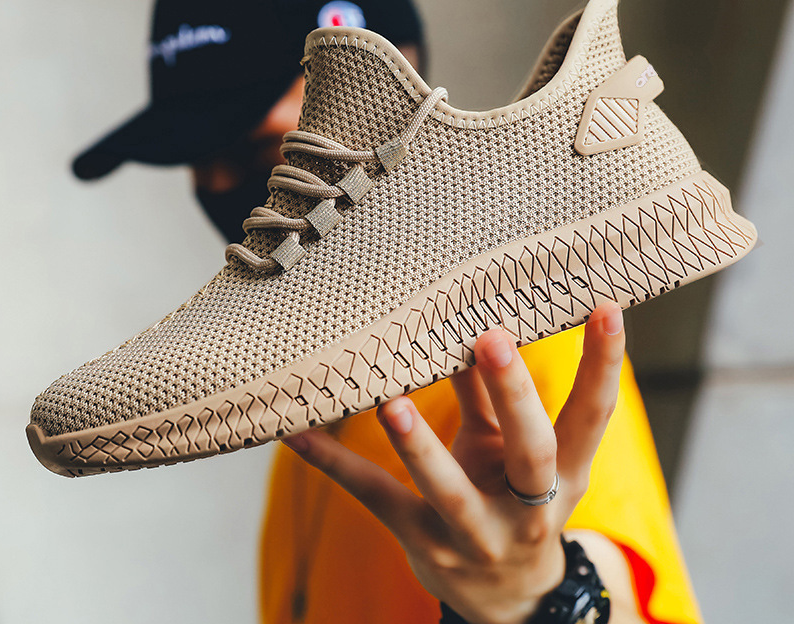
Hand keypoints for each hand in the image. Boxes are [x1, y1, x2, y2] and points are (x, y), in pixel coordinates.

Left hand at [283, 302, 625, 623]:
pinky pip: (376, 498)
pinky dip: (335, 464)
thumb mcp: (512, 451)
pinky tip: (297, 433)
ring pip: (450, 491)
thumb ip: (491, 395)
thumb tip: (470, 328)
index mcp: (563, 475)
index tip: (605, 308)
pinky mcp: (423, 543)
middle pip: (532, 454)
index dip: (603, 366)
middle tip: (492, 338)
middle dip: (514, 396)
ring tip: (392, 403)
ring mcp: (476, 534)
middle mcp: (529, 511)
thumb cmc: (514, 501)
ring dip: (421, 446)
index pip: (592, 416)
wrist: (507, 599)